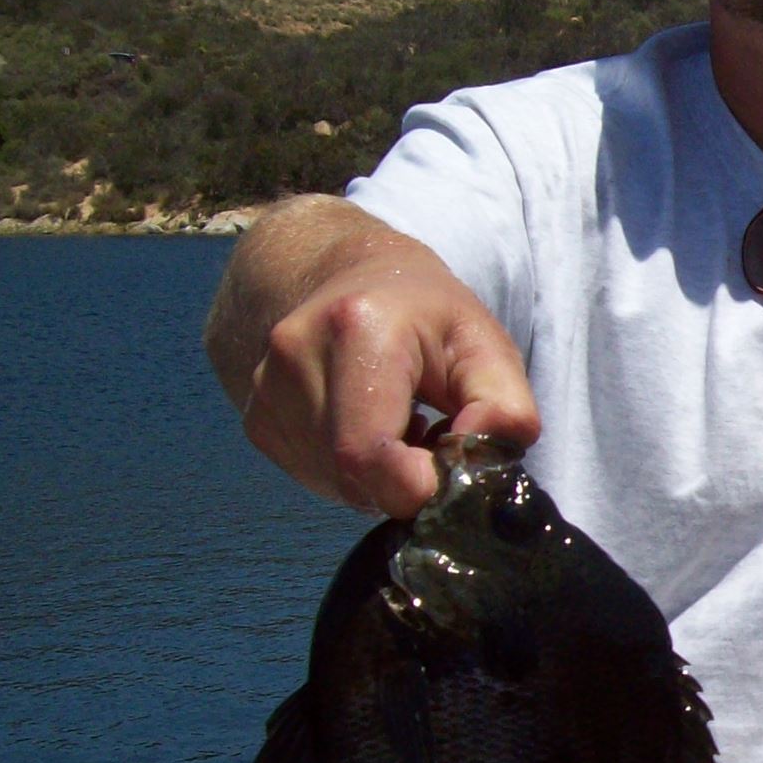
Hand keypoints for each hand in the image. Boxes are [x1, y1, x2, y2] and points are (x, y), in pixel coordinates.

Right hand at [242, 249, 538, 517]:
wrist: (355, 278)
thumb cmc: (431, 317)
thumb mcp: (488, 346)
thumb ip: (504, 408)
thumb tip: (478, 466)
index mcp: (356, 328)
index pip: (369, 455)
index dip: (419, 484)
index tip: (448, 464)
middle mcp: (295, 356)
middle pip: (354, 476)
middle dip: (406, 478)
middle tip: (432, 437)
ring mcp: (265, 389)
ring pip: (335, 484)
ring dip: (380, 476)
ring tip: (400, 423)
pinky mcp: (257, 419)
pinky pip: (316, 477)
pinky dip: (352, 472)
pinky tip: (368, 427)